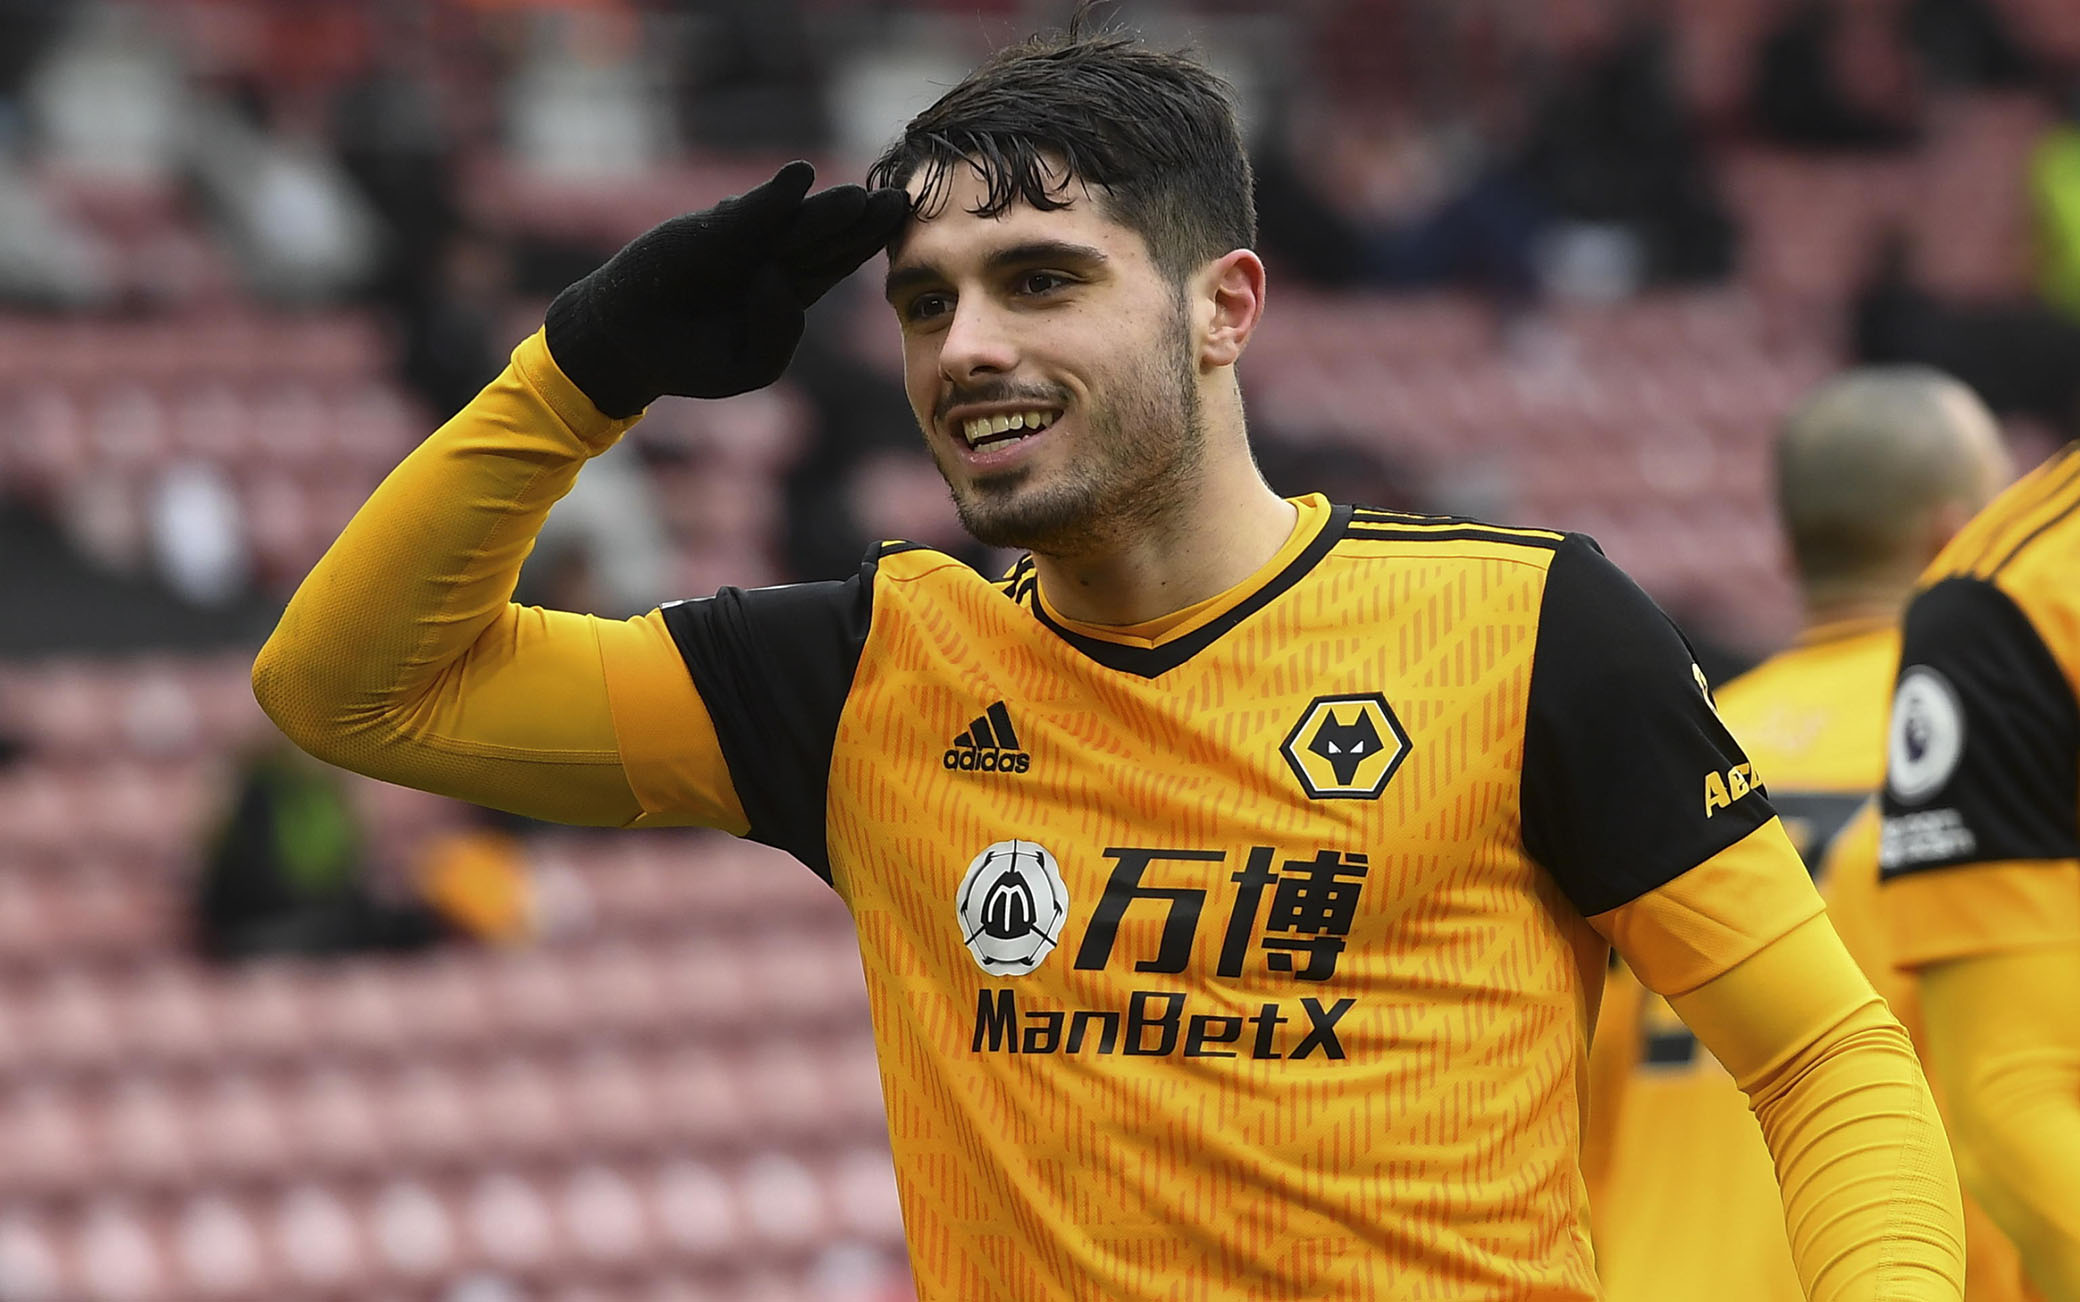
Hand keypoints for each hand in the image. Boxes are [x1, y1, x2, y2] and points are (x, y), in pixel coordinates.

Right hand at [544, 161, 909, 417]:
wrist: (631, 341)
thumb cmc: (693, 358)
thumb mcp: (749, 365)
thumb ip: (777, 334)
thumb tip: (779, 278)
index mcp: (791, 291)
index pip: (838, 263)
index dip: (868, 246)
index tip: (902, 233)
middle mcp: (773, 258)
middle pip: (827, 238)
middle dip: (863, 223)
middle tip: (900, 203)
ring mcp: (743, 241)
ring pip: (794, 224)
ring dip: (825, 209)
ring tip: (859, 197)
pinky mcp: (711, 231)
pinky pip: (748, 214)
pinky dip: (772, 197)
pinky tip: (798, 177)